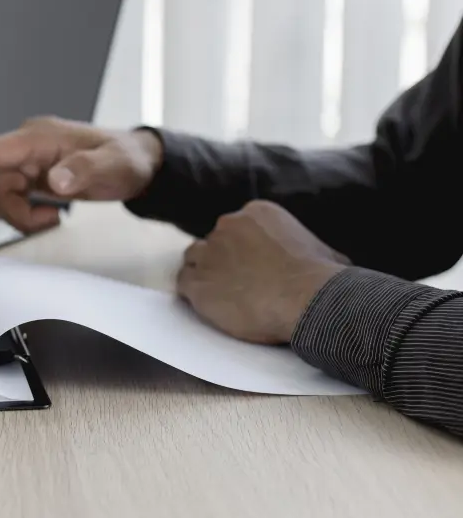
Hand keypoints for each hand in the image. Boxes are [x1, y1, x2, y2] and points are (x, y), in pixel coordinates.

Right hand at [0, 117, 163, 232]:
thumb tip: (54, 180)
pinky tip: (52, 213)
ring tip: (53, 217)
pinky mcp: (32, 178)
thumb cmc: (127, 159)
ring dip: (20, 215)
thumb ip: (83, 170)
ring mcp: (29, 163)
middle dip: (13, 210)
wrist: (139, 165)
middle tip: (48, 219)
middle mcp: (28, 148)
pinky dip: (27, 215)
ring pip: (0, 195)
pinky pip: (13, 201)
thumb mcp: (113, 165)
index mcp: (40, 137)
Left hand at [177, 200, 349, 343]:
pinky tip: (208, 304)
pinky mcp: (197, 281)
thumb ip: (313, 250)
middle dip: (223, 260)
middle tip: (236, 282)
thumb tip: (332, 261)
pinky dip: (192, 293)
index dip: (241, 249)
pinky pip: (183, 283)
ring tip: (220, 293)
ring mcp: (208, 253)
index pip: (237, 228)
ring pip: (194, 258)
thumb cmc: (321, 278)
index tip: (250, 265)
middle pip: (214, 241)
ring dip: (203, 273)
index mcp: (256, 213)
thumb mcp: (325, 252)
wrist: (305, 298)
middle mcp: (227, 226)